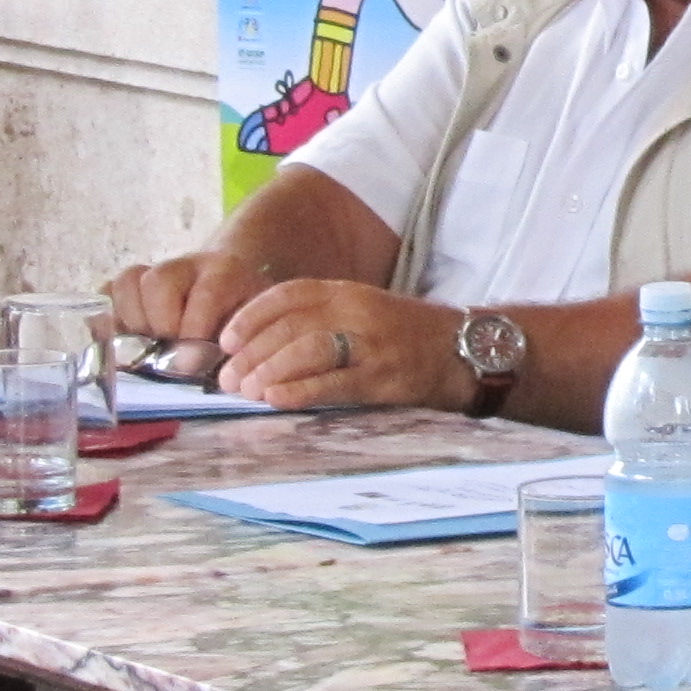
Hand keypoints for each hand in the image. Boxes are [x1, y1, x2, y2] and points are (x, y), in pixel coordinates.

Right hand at [111, 247, 273, 376]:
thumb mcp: (254, 325)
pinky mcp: (130, 285)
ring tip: (147, 343)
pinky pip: (107, 292)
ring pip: (128, 282)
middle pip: (158, 281)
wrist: (231, 284)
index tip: (192, 361)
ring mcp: (154, 270)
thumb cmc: (243, 315)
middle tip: (169, 348)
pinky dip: (108, 317)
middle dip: (161, 322)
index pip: (205, 293)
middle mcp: (185, 265)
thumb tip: (205, 371)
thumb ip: (239, 345)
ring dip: (132, 320)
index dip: (195, 328)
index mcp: (224, 272)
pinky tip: (124, 339)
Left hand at [211, 280, 460, 408]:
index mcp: (349, 291)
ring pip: (308, 350)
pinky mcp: (385, 377)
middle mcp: (358, 310)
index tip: (224, 339)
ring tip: (246, 391)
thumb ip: (321, 321)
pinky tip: (275, 399)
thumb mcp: (363, 313)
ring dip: (269, 371)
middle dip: (251, 352)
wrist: (466, 351)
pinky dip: (300, 391)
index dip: (251, 315)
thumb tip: (261, 347)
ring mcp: (372, 343)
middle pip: (291, 325)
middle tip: (227, 377)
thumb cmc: (407, 337)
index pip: (289, 294)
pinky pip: (334, 382)